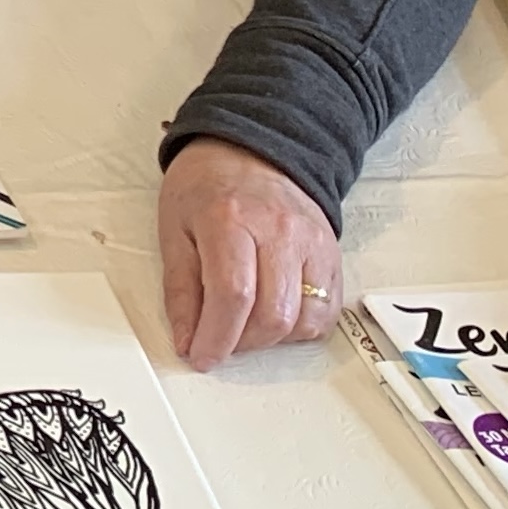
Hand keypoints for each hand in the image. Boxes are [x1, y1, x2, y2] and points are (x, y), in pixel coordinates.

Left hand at [158, 136, 342, 369]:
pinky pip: (327, 312)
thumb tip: (188, 341)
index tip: (202, 357)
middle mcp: (280, 232)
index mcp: (230, 219)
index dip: (217, 337)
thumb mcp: (174, 228)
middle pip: (273, 314)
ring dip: (272, 340)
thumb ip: (181, 289)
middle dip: (242, 344)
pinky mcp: (333, 255)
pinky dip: (301, 329)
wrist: (252, 151)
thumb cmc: (206, 187)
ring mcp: (313, 244)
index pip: (232, 295)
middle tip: (219, 340)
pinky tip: (273, 316)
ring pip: (305, 320)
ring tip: (244, 326)